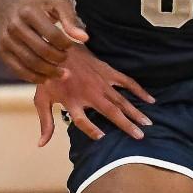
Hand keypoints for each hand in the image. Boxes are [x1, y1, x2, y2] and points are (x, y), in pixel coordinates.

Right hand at [0, 0, 88, 82]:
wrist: (8, 5)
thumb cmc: (38, 5)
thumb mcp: (57, 4)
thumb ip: (71, 19)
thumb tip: (84, 38)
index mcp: (29, 12)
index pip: (52, 35)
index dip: (65, 44)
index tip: (70, 46)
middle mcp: (14, 25)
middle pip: (41, 50)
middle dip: (58, 59)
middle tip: (65, 59)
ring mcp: (5, 40)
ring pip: (30, 63)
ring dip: (49, 72)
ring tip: (61, 73)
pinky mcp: (1, 51)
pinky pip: (18, 70)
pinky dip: (34, 78)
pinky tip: (46, 78)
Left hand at [33, 46, 154, 144]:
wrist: (58, 48)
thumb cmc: (49, 76)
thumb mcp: (42, 99)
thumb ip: (45, 123)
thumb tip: (41, 144)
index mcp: (72, 101)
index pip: (82, 121)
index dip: (91, 130)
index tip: (102, 138)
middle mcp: (89, 93)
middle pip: (110, 112)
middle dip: (126, 124)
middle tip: (140, 136)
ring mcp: (100, 82)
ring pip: (121, 100)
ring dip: (135, 111)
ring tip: (148, 122)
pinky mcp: (108, 72)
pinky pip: (127, 82)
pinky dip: (139, 90)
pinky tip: (150, 99)